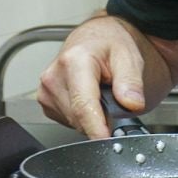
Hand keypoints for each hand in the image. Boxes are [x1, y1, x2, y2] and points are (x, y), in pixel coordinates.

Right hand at [36, 15, 177, 139]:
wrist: (98, 38)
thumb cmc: (111, 44)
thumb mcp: (130, 56)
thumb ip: (131, 81)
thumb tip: (132, 103)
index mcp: (74, 62)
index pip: (82, 104)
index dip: (95, 126)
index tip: (105, 140)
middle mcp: (54, 76)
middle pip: (79, 117)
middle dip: (101, 117)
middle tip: (114, 100)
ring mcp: (46, 90)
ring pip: (73, 122)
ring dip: (92, 116)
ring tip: (101, 94)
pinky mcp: (46, 101)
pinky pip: (68, 120)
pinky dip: (82, 115)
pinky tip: (89, 98)